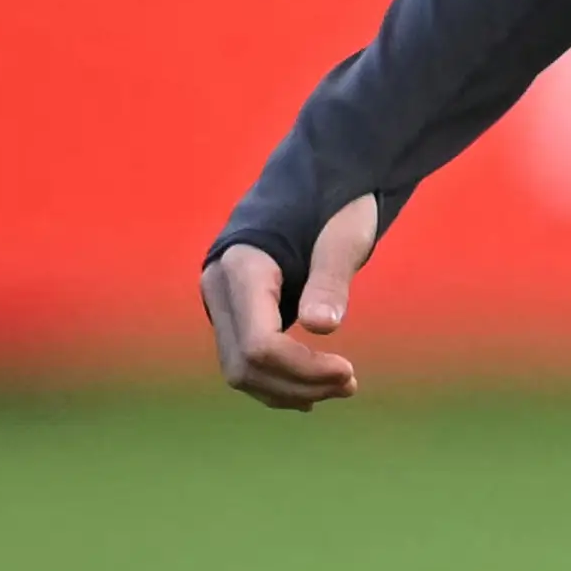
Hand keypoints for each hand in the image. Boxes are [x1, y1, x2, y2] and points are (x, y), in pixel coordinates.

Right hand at [200, 193, 379, 410]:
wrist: (316, 180)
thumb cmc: (335, 203)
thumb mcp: (343, 237)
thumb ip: (331, 280)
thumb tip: (322, 328)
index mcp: (243, 266)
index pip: (259, 344)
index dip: (302, 368)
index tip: (349, 371)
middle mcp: (219, 287)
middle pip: (244, 365)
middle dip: (297, 384)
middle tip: (351, 384)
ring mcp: (220, 302)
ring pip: (240, 371)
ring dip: (289, 389)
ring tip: (342, 386)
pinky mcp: (232, 312)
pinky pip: (245, 360)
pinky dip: (278, 380)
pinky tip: (314, 390)